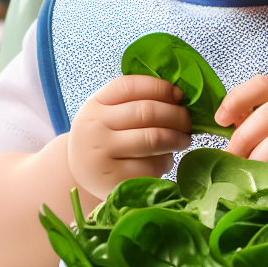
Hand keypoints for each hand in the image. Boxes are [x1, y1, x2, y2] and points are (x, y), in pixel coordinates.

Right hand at [67, 76, 191, 199]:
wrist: (80, 177)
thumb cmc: (104, 140)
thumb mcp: (107, 115)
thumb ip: (133, 101)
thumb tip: (178, 96)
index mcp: (95, 105)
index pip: (130, 86)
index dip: (160, 87)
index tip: (178, 94)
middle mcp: (95, 128)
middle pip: (147, 111)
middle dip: (176, 114)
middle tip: (187, 121)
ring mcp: (103, 155)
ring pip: (154, 138)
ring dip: (178, 138)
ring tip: (184, 139)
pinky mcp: (115, 180)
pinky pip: (152, 165)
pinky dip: (167, 160)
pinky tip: (165, 159)